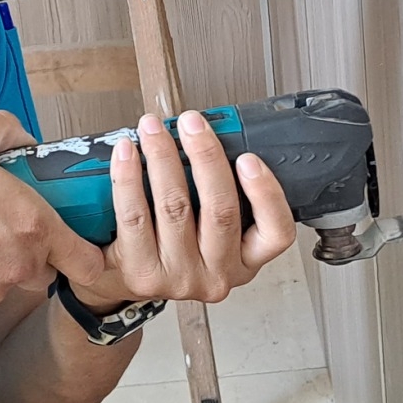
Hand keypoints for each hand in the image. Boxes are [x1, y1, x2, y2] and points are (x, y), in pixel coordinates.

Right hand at [0, 113, 104, 318]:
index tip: (76, 244)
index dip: (86, 254)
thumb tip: (22, 138)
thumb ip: (6, 131)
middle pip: (45, 270)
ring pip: (7, 281)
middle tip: (3, 224)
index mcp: (32, 225)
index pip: (87, 262)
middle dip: (33, 252)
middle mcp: (17, 266)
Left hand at [71, 110, 296, 310]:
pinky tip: (126, 155)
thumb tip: (212, 135)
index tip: (248, 157)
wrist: (135, 277)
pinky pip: (134, 217)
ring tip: (153, 130)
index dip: (266, 193)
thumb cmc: (179, 244)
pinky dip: (128, 179)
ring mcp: (180, 279)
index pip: (276, 233)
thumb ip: (224, 192)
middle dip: (205, 156)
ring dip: (163, 158)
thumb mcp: (215, 229)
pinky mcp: (142, 274)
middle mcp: (216, 275)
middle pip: (221, 211)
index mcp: (246, 261)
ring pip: (175, 208)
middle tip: (191, 123)